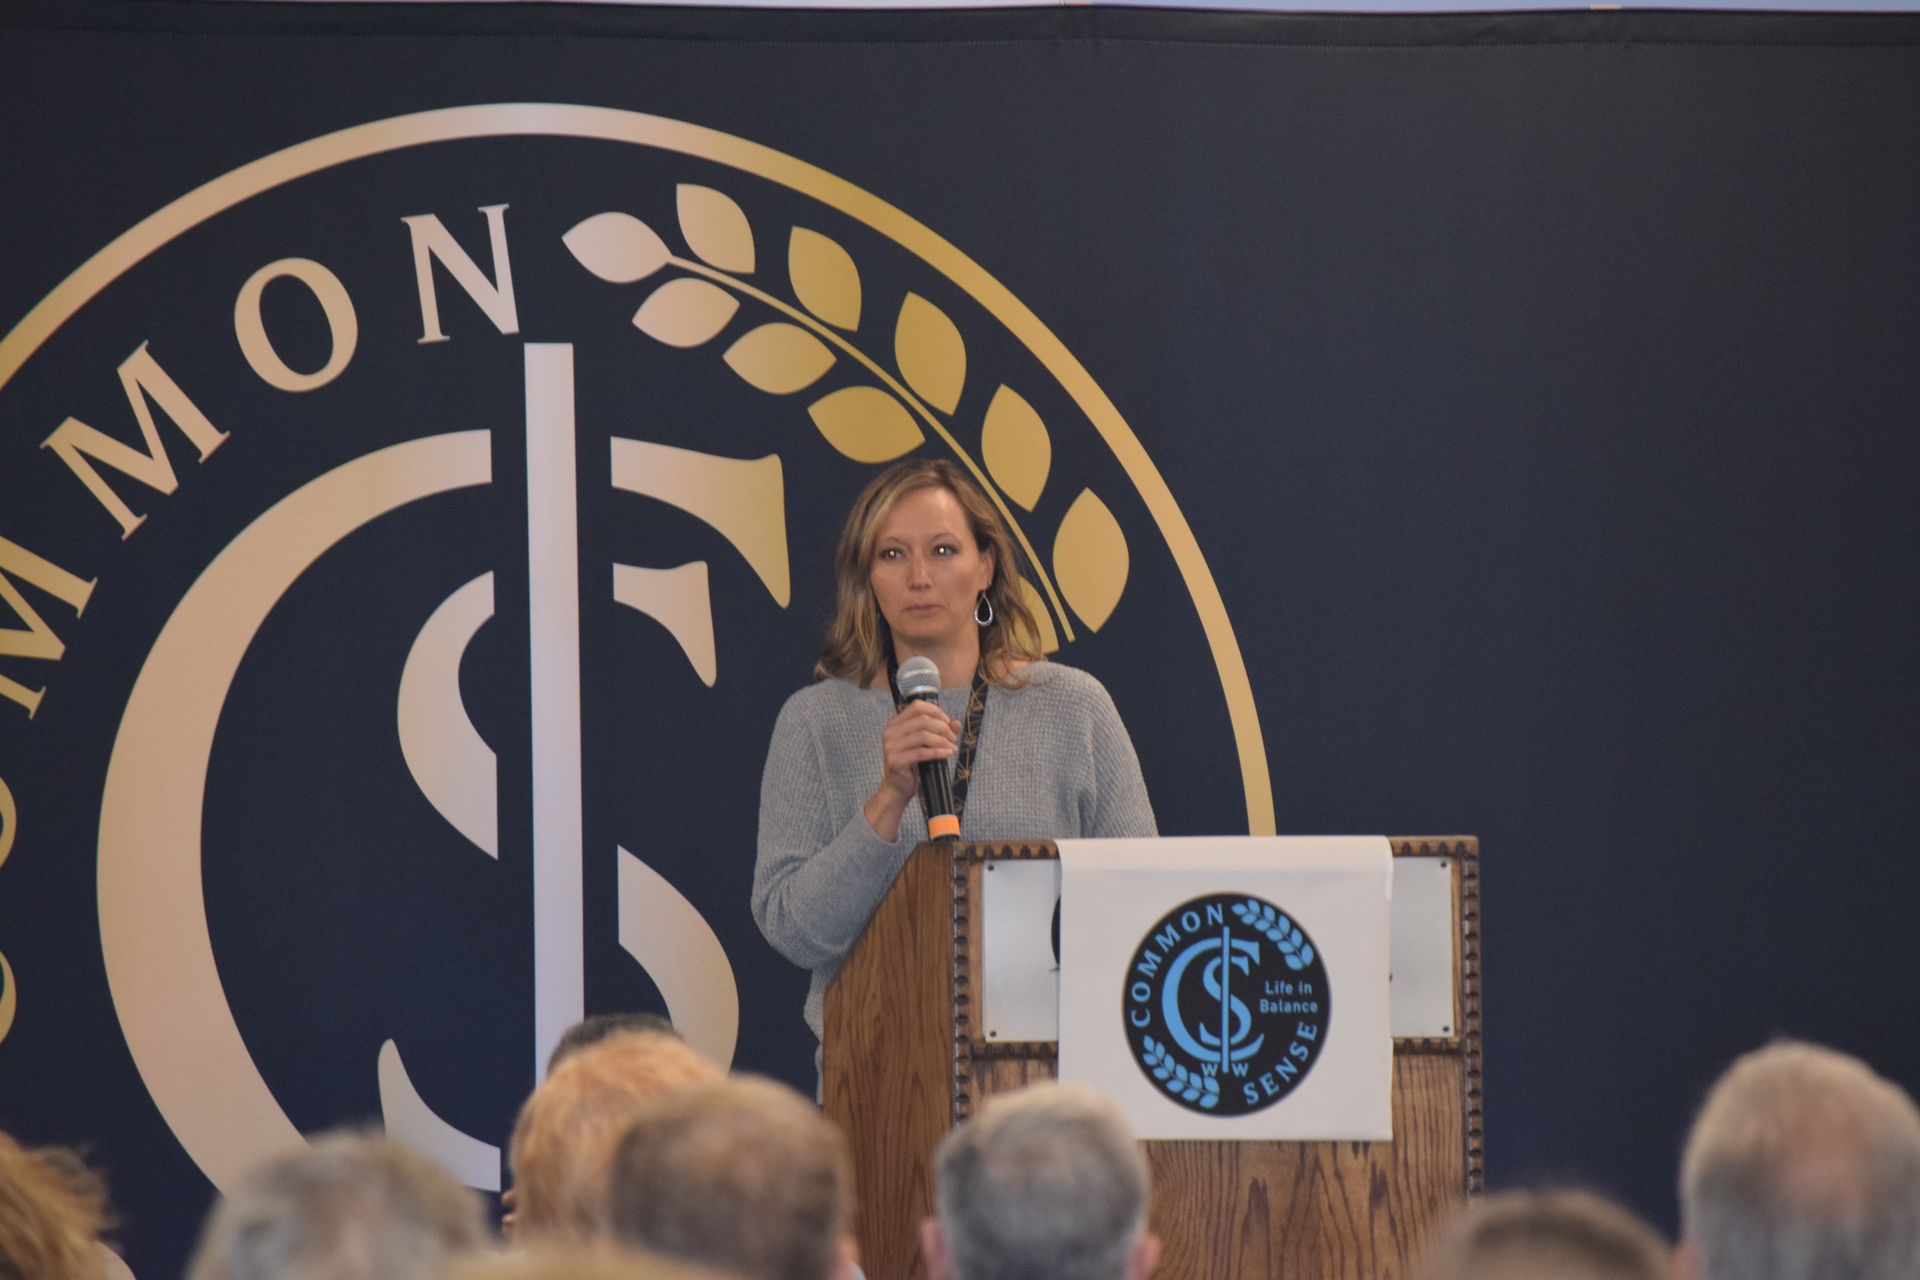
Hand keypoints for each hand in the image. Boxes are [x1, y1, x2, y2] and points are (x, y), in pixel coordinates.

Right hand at [864, 700, 960, 840]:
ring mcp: (891, 746)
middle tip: (953, 738)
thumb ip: (940, 731)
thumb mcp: (926, 744)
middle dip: (942, 727)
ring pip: (923, 735)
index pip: (916, 706)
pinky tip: (948, 754)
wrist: (897, 788)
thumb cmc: (912, 765)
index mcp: (895, 723)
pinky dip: (938, 752)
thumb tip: (956, 723)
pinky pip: (921, 752)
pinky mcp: (895, 760)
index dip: (935, 711)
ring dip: (942, 740)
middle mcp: (890, 732)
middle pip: (922, 720)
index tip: (948, 722)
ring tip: (952, 747)